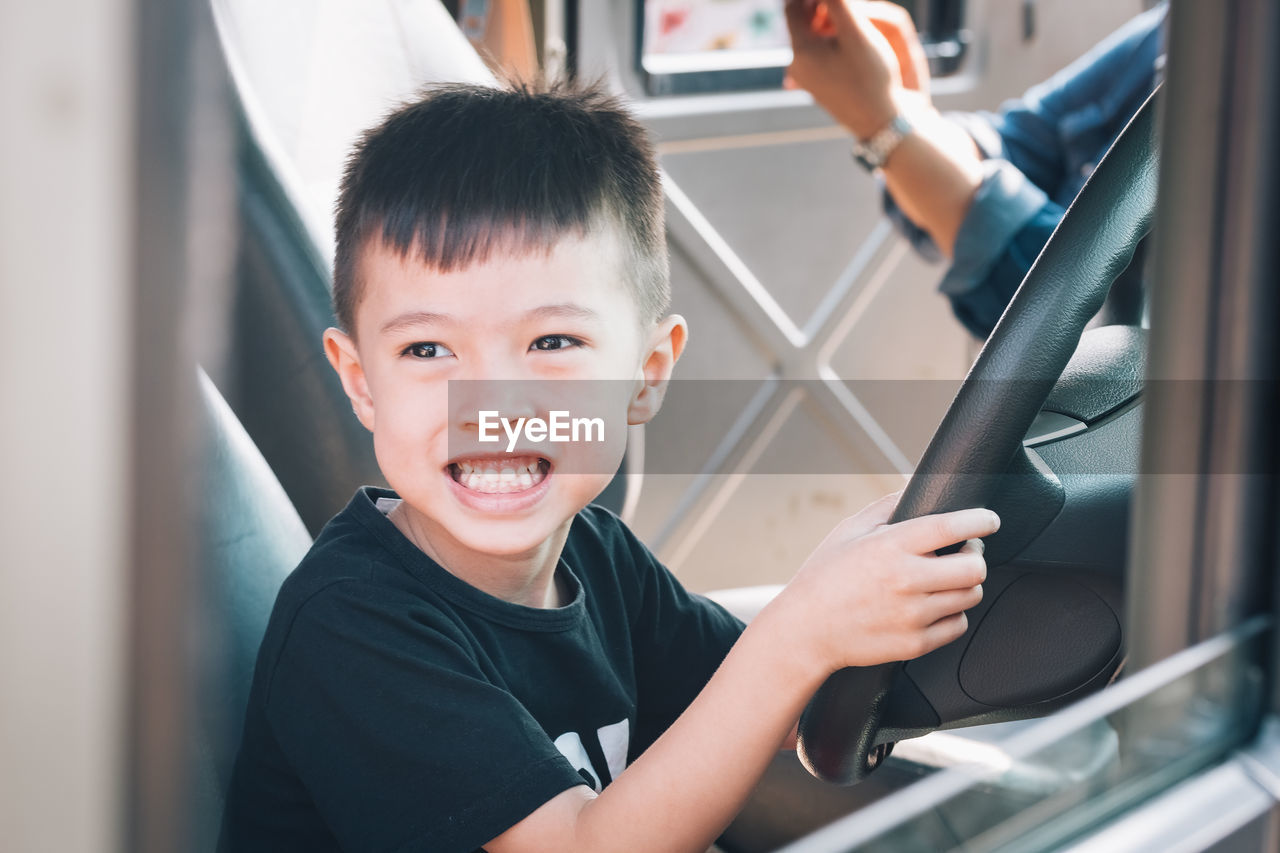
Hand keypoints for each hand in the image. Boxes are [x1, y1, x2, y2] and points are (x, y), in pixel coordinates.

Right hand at [772, 492, 997, 672]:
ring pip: (970, 596)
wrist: (804, 630)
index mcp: (890, 546)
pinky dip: (952, 613)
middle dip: (975, 556)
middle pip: (974, 567)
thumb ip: (886, 506)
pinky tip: (934, 605)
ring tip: (946, 579)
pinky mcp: (915, 643)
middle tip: (964, 552)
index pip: (951, 528)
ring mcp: (913, 615)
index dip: (980, 520)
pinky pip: (957, 625)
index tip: (988, 519)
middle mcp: (905, 580)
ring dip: (965, 584)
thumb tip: (914, 484)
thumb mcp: (848, 531)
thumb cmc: (824, 576)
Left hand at [784, 0, 931, 138]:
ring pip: (810, 39)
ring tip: (854, 32)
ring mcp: (805, 78)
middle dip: (822, 10)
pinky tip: (852, 51)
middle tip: (851, 12)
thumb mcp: (857, 32)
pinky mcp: (816, 86)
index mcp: (800, 50)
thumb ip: (837, 2)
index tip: (840, 2)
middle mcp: (796, 65)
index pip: (793, 6)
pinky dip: (831, 45)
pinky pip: (818, 55)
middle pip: (801, 22)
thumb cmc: (872, 77)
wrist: (879, 122)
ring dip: (828, 27)